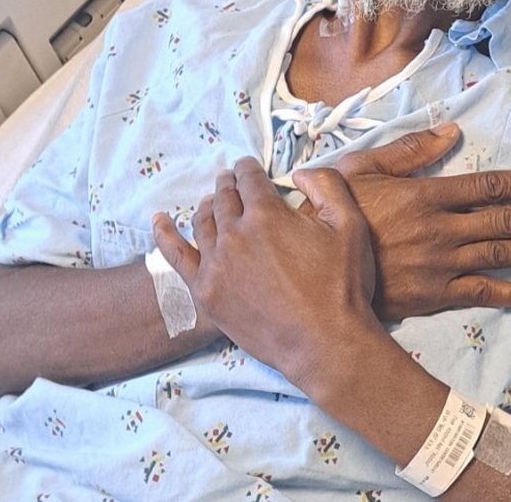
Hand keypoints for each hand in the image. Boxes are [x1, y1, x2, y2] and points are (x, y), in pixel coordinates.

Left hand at [152, 158, 376, 388]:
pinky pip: (176, 257)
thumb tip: (301, 172)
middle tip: (231, 179)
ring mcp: (216, 265)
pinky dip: (165, 235)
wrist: (325, 344)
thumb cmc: (341, 287)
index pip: (250, 179)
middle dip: (228, 183)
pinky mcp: (206, 293)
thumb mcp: (350, 226)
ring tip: (213, 200)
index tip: (249, 166)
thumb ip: (327, 187)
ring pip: (203, 222)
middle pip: (224, 198)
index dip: (249, 168)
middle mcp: (235, 234)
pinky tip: (159, 221)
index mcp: (267, 214)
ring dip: (208, 205)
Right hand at [329, 123, 510, 319]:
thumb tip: (451, 130)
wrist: (316, 271)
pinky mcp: (439, 294)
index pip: (491, 186)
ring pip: (506, 254)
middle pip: (509, 220)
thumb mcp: (364, 168)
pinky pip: (488, 293)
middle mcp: (444, 228)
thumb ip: (409, 150)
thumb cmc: (336, 214)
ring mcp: (444, 264)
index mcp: (428, 194)